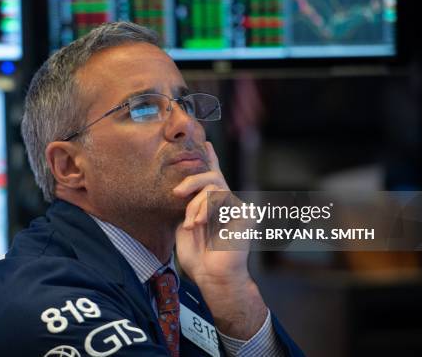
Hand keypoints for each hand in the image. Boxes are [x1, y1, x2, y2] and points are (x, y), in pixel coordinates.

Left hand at [173, 142, 247, 282]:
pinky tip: (201, 223)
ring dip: (196, 204)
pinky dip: (205, 208)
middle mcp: (228, 203)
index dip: (211, 159)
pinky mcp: (244, 213)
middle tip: (177, 193)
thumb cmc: (199, 258)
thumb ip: (188, 206)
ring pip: (213, 186)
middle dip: (191, 181)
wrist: (213, 277)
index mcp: (214, 206)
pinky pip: (220, 197)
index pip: (213, 177)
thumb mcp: (185, 226)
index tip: (206, 143)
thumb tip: (182, 190)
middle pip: (212, 176)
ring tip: (194, 223)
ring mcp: (237, 208)